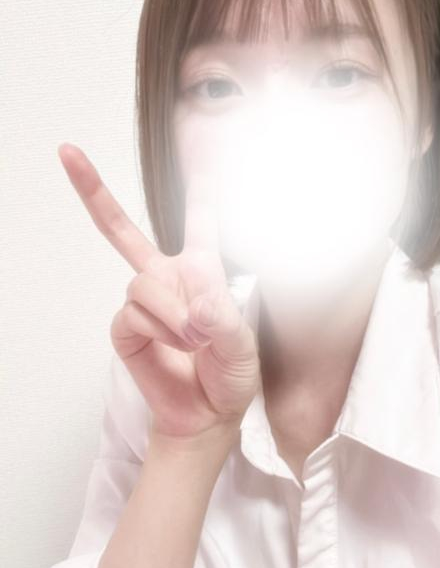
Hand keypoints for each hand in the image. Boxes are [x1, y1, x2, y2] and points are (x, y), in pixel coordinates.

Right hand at [58, 143, 260, 438]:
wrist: (208, 414)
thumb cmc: (230, 377)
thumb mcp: (243, 349)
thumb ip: (226, 323)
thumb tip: (198, 308)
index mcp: (203, 274)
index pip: (199, 224)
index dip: (199, 191)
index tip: (202, 153)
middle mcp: (168, 280)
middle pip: (124, 231)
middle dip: (94, 193)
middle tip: (68, 153)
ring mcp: (143, 303)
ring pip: (142, 283)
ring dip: (172, 316)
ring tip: (193, 341)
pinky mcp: (126, 328)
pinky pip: (132, 314)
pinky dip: (158, 331)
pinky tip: (172, 347)